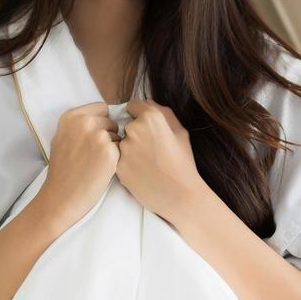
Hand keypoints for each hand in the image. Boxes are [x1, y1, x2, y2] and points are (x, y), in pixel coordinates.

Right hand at [33, 101, 120, 231]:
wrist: (62, 196)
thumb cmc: (63, 170)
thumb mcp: (62, 137)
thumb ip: (79, 124)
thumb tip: (101, 116)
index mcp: (71, 116)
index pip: (101, 108)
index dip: (101, 122)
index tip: (94, 135)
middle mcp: (84, 122)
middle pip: (111, 121)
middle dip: (108, 134)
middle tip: (94, 152)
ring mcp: (98, 136)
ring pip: (118, 135)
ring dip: (113, 146)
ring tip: (96, 162)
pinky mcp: (110, 152)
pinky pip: (121, 149)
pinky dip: (116, 158)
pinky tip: (103, 169)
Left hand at [113, 99, 210, 224]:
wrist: (180, 195)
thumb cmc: (183, 163)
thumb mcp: (181, 132)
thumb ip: (163, 112)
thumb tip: (148, 104)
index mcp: (151, 118)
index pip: (133, 105)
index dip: (139, 114)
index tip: (145, 125)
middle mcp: (134, 130)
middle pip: (126, 125)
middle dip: (134, 133)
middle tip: (149, 149)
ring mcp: (124, 149)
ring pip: (120, 143)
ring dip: (128, 149)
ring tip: (146, 162)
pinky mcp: (117, 166)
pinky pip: (117, 159)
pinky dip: (126, 163)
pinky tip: (140, 171)